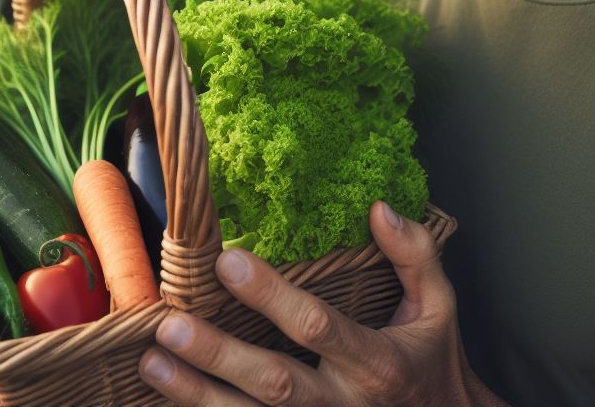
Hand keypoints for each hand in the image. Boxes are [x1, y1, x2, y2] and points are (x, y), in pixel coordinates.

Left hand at [138, 201, 507, 406]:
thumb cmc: (433, 364)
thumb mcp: (439, 307)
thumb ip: (415, 254)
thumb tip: (379, 208)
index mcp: (377, 363)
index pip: (316, 327)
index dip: (271, 295)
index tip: (228, 261)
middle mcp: (345, 406)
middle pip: (273, 383)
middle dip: (218, 354)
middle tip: (171, 323)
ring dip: (199, 394)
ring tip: (155, 361)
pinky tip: (174, 398)